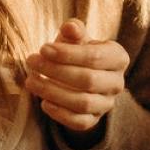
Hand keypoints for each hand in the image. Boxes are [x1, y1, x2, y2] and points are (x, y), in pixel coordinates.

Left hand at [24, 18, 128, 134]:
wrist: (81, 75)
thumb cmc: (78, 52)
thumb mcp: (77, 38)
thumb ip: (74, 31)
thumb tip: (70, 27)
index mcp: (118, 57)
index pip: (95, 57)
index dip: (68, 54)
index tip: (43, 48)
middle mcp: (117, 82)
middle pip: (88, 80)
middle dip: (56, 71)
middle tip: (32, 62)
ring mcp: (107, 103)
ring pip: (83, 102)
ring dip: (53, 92)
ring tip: (31, 81)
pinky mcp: (94, 120)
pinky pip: (79, 122)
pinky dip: (59, 113)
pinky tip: (43, 101)